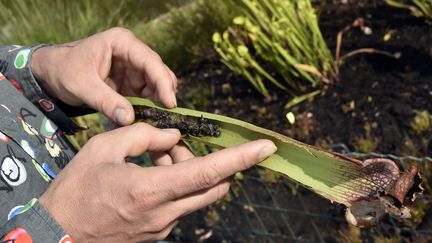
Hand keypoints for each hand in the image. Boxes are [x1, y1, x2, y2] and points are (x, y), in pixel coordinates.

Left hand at [31, 27, 176, 124]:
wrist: (51, 73)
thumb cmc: (63, 71)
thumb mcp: (82, 86)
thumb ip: (106, 101)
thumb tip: (130, 120)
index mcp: (122, 43)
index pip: (150, 61)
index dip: (163, 82)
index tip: (170, 103)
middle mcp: (132, 53)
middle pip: (158, 73)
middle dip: (162, 94)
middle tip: (163, 116)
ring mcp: (133, 68)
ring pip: (156, 86)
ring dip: (155, 103)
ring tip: (152, 121)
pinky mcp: (131, 82)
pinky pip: (145, 95)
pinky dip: (145, 108)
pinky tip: (143, 120)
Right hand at [39, 123, 276, 241]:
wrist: (57, 236)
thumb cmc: (76, 191)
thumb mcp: (103, 149)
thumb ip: (143, 135)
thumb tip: (173, 136)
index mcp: (151, 190)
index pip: (209, 171)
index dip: (242, 158)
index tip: (266, 147)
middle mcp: (165, 213)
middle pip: (212, 185)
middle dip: (208, 162)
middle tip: (172, 148)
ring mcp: (163, 228)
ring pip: (197, 195)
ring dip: (187, 172)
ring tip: (152, 160)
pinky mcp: (158, 234)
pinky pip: (180, 205)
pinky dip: (175, 186)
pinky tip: (147, 177)